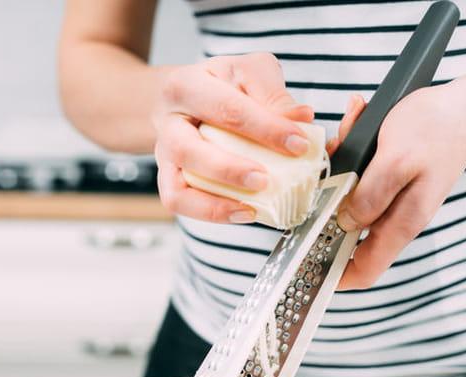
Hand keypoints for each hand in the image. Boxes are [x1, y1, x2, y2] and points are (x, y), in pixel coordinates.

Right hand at [153, 53, 313, 222]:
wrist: (183, 98)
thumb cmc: (219, 84)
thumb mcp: (249, 73)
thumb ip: (274, 94)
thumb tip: (302, 118)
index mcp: (187, 85)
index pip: (227, 109)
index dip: (266, 129)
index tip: (298, 145)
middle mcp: (168, 123)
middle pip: (188, 150)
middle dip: (229, 170)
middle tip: (265, 180)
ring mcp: (164, 155)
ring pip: (176, 187)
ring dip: (214, 202)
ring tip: (251, 207)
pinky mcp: (168, 179)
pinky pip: (179, 203)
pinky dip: (210, 213)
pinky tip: (243, 212)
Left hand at [333, 81, 465, 289]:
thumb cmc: (436, 127)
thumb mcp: (395, 160)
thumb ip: (369, 197)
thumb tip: (345, 223)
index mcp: (403, 223)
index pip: (366, 270)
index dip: (335, 275)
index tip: (308, 265)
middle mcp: (398, 218)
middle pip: (350, 233)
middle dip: (330, 205)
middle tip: (327, 169)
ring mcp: (396, 201)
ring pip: (352, 201)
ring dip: (341, 173)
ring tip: (347, 135)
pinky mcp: (392, 182)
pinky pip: (361, 179)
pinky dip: (353, 156)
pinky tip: (357, 128)